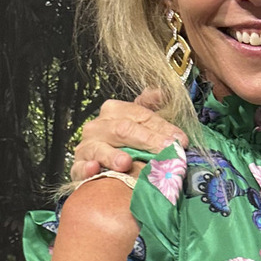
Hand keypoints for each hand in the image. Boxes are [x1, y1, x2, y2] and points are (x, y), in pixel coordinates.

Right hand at [69, 89, 188, 181]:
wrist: (106, 168)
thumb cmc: (127, 145)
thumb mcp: (140, 123)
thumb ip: (150, 108)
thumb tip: (161, 92)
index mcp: (114, 111)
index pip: (140, 115)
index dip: (162, 127)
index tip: (180, 140)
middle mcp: (98, 127)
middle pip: (124, 129)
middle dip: (148, 140)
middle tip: (166, 150)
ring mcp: (88, 146)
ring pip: (100, 148)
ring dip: (113, 155)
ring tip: (126, 163)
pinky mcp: (80, 167)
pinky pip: (81, 167)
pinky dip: (88, 168)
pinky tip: (95, 169)